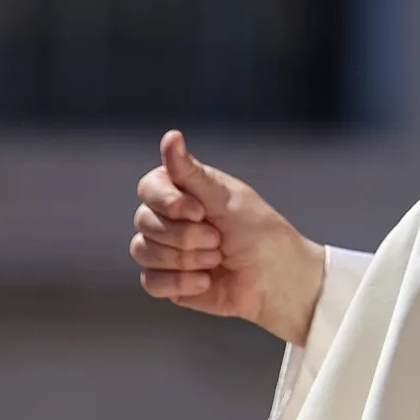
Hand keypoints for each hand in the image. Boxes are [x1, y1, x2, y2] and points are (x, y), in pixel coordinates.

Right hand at [130, 130, 325, 345]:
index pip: (147, 188)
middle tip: (219, 239)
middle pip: (143, 222)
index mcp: (180, 190)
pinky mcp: (167, 281)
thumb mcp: (225, 198)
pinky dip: (180, 283)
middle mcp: (167, 217)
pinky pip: (150, 282)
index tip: (200, 211)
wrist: (277, 279)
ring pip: (143, 252)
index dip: (168, 202)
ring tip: (217, 259)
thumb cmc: (257, 231)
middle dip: (185, 235)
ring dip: (186, 259)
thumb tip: (171, 135)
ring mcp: (164, 250)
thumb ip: (190, 172)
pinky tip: (206, 281)